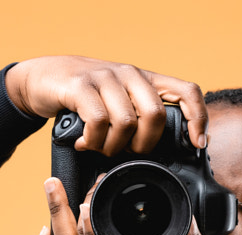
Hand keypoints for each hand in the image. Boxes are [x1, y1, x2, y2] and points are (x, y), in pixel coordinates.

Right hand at [5, 56, 207, 155]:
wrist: (43, 78)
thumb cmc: (87, 97)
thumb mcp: (120, 102)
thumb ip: (142, 117)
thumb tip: (171, 149)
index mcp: (146, 80)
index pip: (187, 91)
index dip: (198, 118)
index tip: (198, 143)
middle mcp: (130, 74)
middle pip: (156, 114)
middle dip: (145, 144)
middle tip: (128, 152)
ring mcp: (105, 77)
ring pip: (126, 122)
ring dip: (113, 146)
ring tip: (100, 147)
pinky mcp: (81, 85)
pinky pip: (98, 121)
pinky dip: (93, 141)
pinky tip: (84, 143)